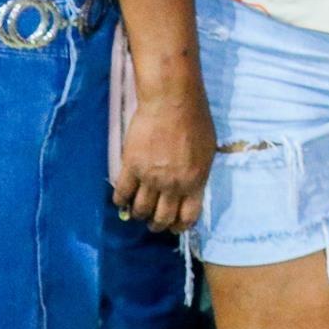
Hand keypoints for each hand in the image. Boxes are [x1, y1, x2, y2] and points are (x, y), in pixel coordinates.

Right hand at [113, 90, 215, 233]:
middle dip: (157, 224)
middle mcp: (172, 185)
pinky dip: (120, 201)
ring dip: (139, 214)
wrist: (172, 101)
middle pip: (162, 218)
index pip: (188, 217)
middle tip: (154, 221)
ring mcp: (149, 177)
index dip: (180, 227)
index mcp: (195, 181)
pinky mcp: (130, 167)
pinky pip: (121, 194)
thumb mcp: (207, 151)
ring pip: (140, 210)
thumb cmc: (195, 120)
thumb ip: (198, 174)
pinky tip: (122, 198)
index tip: (174, 227)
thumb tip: (192, 189)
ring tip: (138, 210)